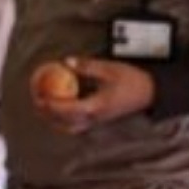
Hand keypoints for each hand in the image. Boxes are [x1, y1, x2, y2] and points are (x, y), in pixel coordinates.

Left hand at [32, 57, 154, 133]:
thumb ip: (87, 66)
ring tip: (45, 108)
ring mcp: (98, 121)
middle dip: (49, 115)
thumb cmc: (131, 80)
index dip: (52, 105)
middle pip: (66, 122)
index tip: (40, 97)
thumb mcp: (109, 69)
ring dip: (56, 120)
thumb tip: (67, 62)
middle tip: (37, 102)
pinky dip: (66, 120)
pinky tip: (61, 111)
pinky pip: (78, 124)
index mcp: (96, 106)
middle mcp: (95, 118)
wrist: (151, 93)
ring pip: (71, 127)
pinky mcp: (100, 120)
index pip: (68, 109)